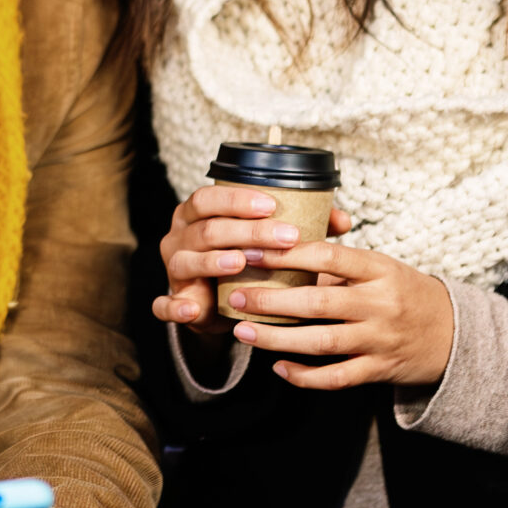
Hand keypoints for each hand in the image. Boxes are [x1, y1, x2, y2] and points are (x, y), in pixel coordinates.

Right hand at [153, 185, 350, 336]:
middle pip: (207, 228)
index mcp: (198, 213)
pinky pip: (165, 305)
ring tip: (242, 262)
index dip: (238, 199)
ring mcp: (174, 268)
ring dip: (214, 261)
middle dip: (246, 231)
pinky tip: (194, 310)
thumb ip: (300, 225)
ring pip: (187, 260)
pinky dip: (176, 308)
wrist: (218, 301)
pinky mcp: (174, 300)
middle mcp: (180, 236)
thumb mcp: (266, 240)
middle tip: (285, 237)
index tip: (272, 204)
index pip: (210, 198)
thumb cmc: (245, 260)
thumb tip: (342, 220)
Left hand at [227, 242, 454, 390]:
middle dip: (271, 301)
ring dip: (277, 338)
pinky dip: (305, 376)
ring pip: (322, 343)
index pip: (330, 257)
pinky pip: (336, 377)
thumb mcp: (379, 269)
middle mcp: (380, 304)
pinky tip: (278, 367)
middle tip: (236, 296)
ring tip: (244, 332)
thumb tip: (279, 253)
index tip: (252, 251)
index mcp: (379, 269)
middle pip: (318, 303)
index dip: (288, 255)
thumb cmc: (403, 293)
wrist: (453, 333)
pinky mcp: (379, 370)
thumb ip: (337, 266)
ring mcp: (380, 340)